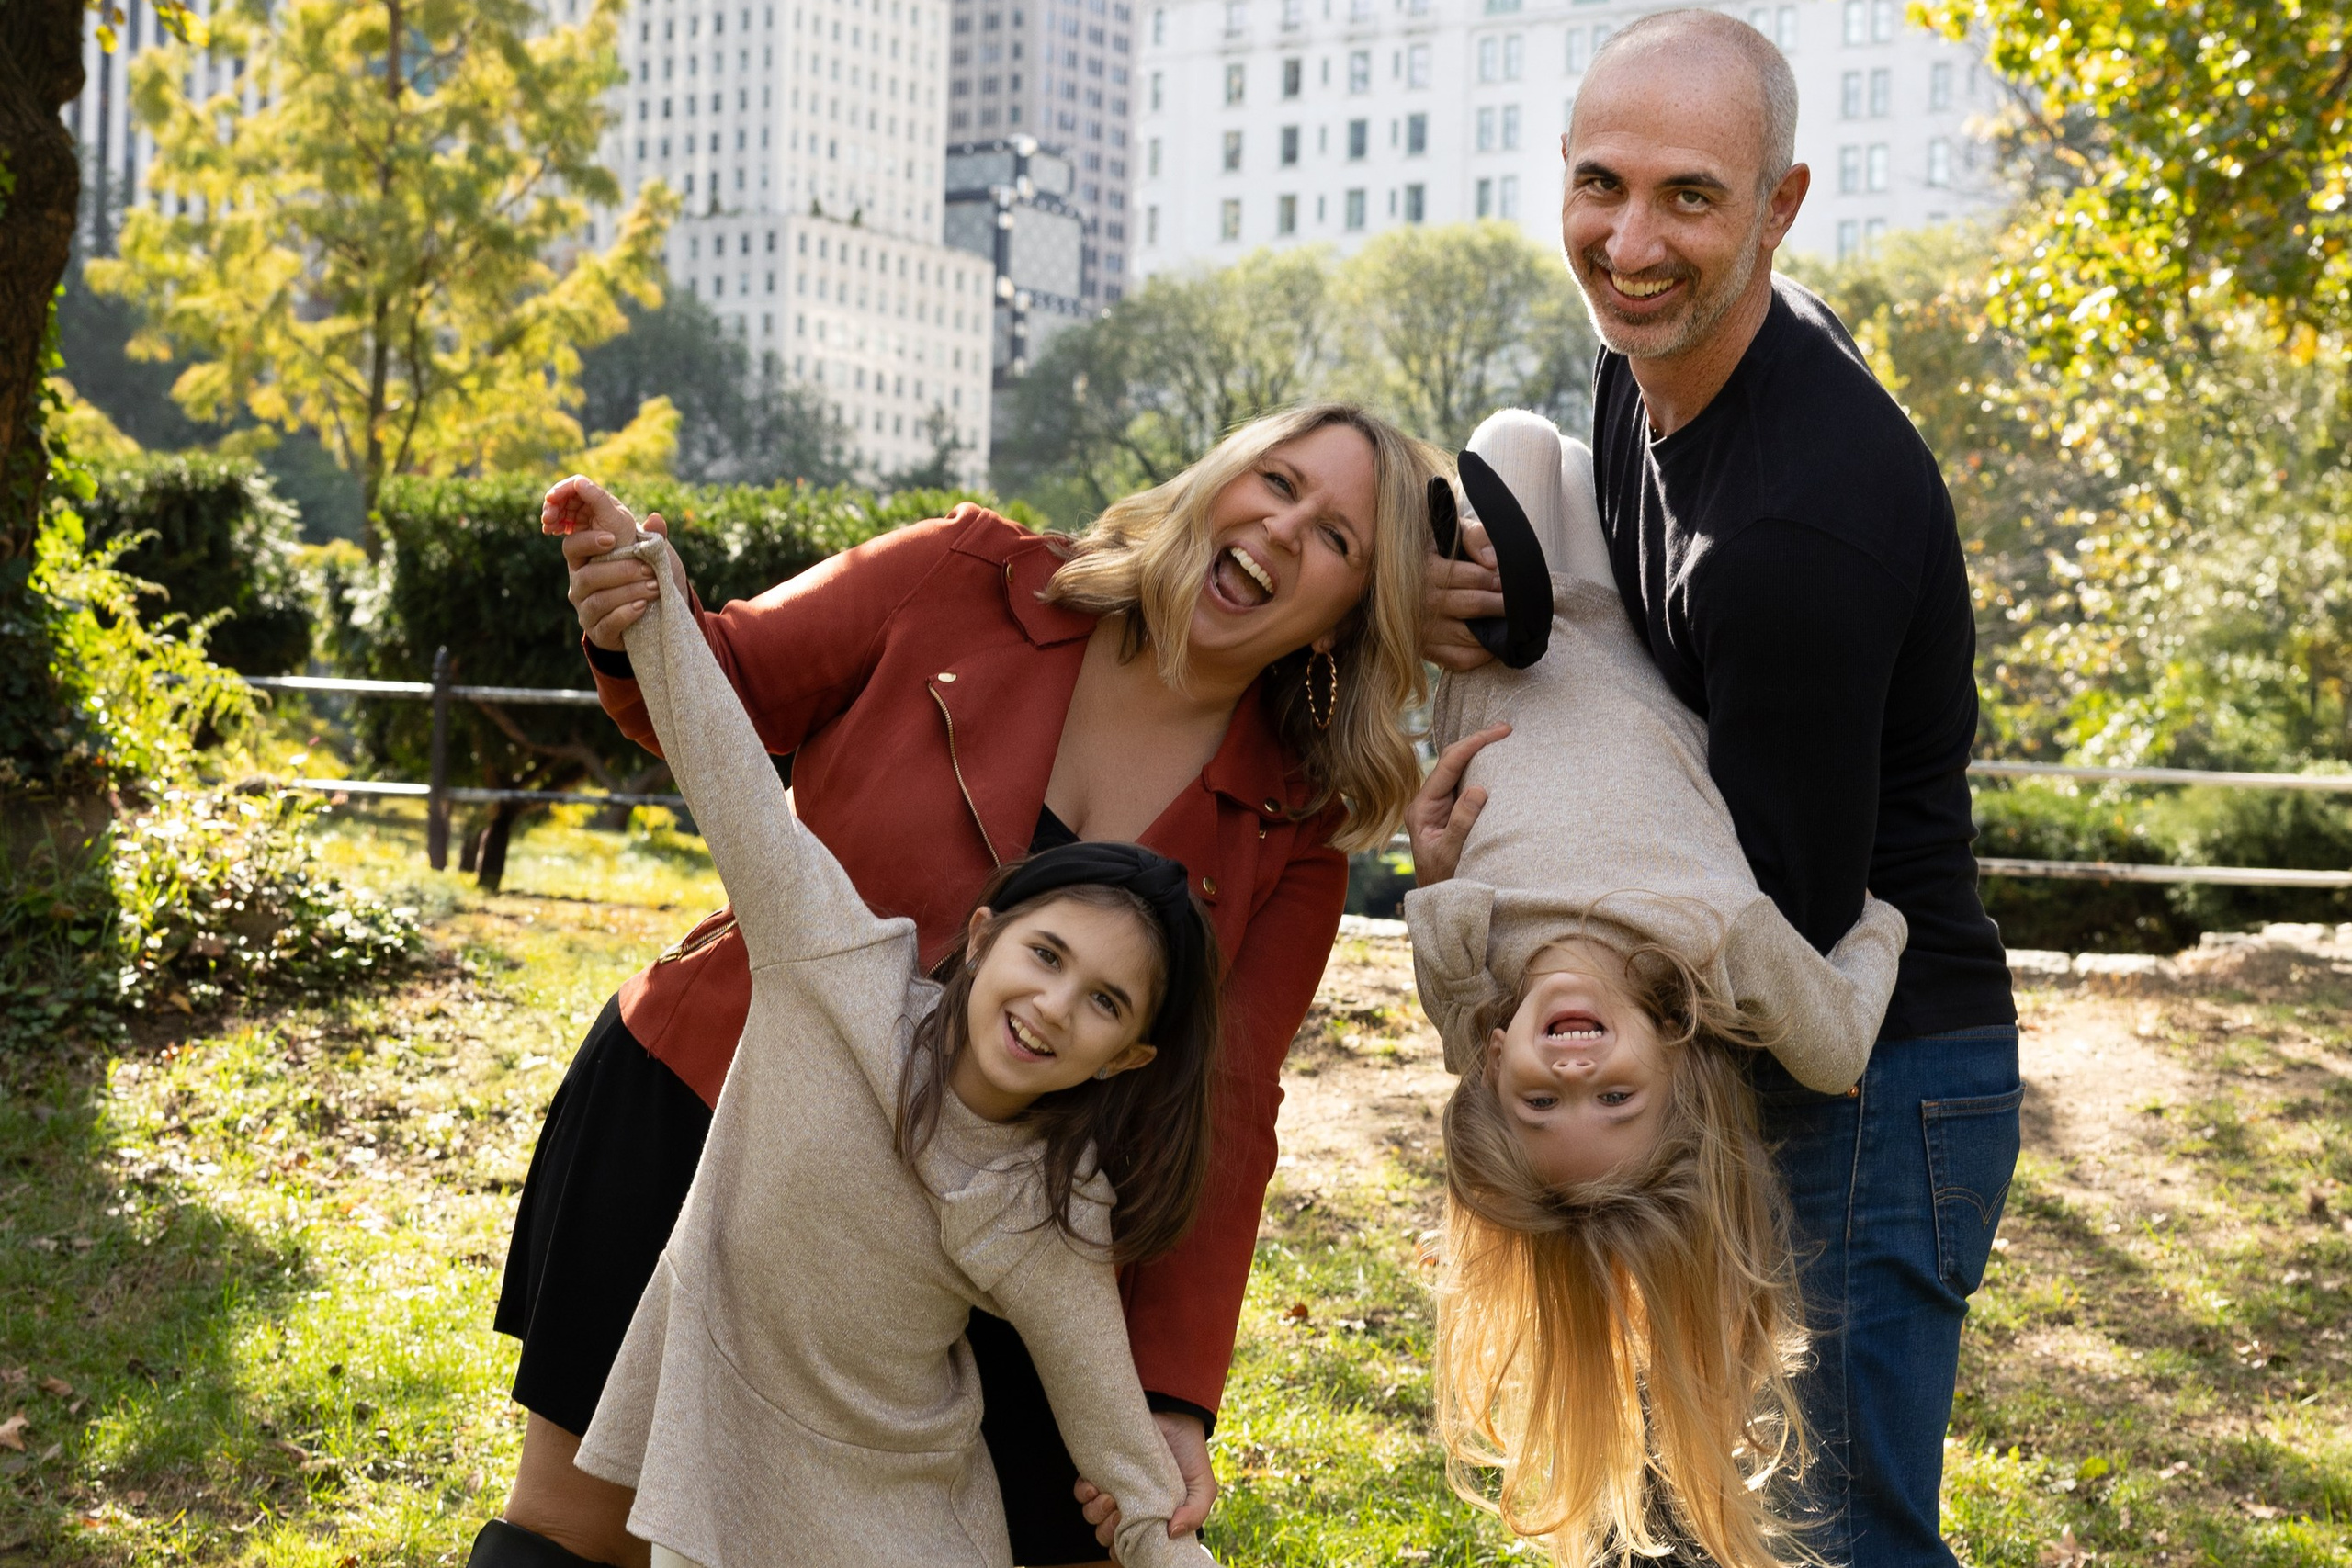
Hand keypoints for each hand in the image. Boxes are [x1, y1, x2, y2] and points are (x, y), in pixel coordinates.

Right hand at [544, 475, 677, 651]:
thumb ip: (651, 538)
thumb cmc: (651, 577)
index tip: (612, 540)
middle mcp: (580, 585)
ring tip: (656, 588)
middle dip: (621, 571)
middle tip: (649, 569)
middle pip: (588, 576)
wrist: (662, 614)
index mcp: (586, 561)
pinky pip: (606, 624)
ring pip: (599, 601)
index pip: (572, 547)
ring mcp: (587, 611)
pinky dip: (625, 615)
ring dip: (629, 592)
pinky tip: (642, 607)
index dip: (587, 542)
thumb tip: (656, 518)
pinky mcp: (599, 633)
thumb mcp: (654, 556)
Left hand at [1074, 1411, 1216, 1553]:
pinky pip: (1082, 1492)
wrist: (1175, 1416)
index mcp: (1150, 1519)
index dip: (1124, 1550)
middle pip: (1106, 1535)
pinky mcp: (1100, 1470)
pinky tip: (1095, 1487)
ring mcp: (1113, 1489)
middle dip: (1109, 1531)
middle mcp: (1129, 1508)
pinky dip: (1085, 1493)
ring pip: (1092, 1516)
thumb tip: (1172, 1533)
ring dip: (1097, 1513)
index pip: (1129, 1546)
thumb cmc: (1189, 1455)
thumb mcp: (1203, 1488)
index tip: (1128, 1542)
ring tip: (1110, 1499)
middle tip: (1121, 1515)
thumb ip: (1195, 1514)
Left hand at [1406, 723, 1509, 886]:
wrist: (1440, 904)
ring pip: (1459, 770)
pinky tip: (1498, 762)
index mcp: (1421, 808)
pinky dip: (1483, 771)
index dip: (1472, 745)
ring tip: (1504, 738)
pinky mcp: (1451, 813)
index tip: (1497, 733)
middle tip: (1506, 729)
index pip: (1447, 766)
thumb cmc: (1443, 882)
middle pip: (1452, 762)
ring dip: (1481, 754)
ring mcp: (1439, 807)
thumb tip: (1478, 789)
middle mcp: (1427, 802)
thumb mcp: (1450, 855)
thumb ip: (1461, 823)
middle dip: (1477, 742)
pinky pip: (1466, 785)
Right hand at [1422, 514, 1503, 672]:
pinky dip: (1480, 655)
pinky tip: (1490, 643)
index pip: (1476, 577)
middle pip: (1475, 605)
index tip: (1508, 580)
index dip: (1498, 579)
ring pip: (1470, 635)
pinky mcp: (1425, 650)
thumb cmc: (1436, 552)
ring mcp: (1422, 629)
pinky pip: (1459, 659)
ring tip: (1508, 621)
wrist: (1396, 577)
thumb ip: (1474, 536)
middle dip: (1502, 603)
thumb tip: (1492, 562)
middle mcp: (1421, 601)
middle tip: (1516, 602)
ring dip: (1495, 629)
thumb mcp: (1451, 533)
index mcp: (1426, 568)